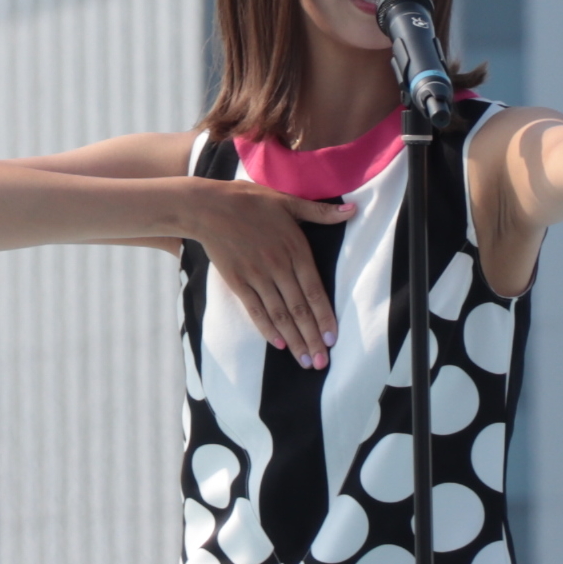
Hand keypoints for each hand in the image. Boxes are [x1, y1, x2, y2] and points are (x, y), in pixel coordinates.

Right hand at [186, 179, 354, 367]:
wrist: (208, 206)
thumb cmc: (250, 200)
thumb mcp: (288, 201)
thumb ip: (321, 213)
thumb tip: (354, 211)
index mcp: (295, 250)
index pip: (315, 290)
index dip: (325, 316)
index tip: (333, 339)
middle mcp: (278, 267)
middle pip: (300, 309)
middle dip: (313, 338)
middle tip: (322, 362)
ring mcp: (257, 276)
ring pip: (280, 314)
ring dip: (294, 340)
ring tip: (305, 362)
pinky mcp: (238, 282)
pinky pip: (255, 310)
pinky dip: (267, 329)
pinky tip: (278, 345)